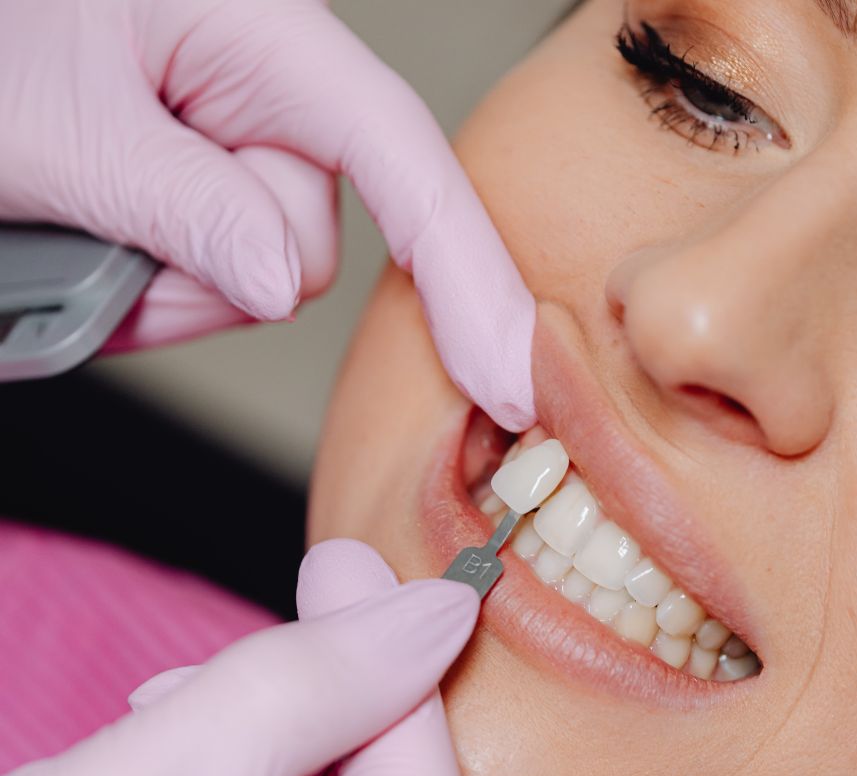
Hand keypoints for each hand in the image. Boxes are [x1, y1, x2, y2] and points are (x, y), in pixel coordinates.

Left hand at [0, 0, 534, 430]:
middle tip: (103, 228)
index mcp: (262, 33)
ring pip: (261, 279)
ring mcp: (239, 151)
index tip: (505, 373)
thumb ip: (188, 203)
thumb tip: (282, 280)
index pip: (403, 158)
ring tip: (77, 223)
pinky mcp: (212, 199)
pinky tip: (96, 243)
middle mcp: (269, 92)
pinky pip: (219, 284)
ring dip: (172, 286)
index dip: (465, 272)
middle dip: (217, 272)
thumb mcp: (64, 126)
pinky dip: (158, 292)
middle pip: (311, 245)